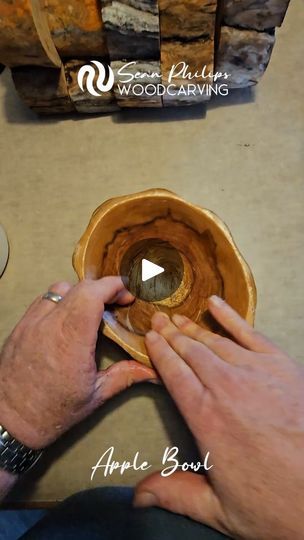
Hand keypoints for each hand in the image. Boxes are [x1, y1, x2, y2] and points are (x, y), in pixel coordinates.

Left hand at [0, 277, 155, 449]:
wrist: (9, 420)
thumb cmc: (52, 411)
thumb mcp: (95, 396)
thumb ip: (126, 376)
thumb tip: (154, 371)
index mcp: (72, 340)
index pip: (92, 293)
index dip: (113, 286)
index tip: (127, 295)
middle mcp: (50, 325)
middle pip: (80, 287)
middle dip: (103, 288)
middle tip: (116, 302)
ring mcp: (32, 323)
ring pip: (60, 288)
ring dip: (80, 293)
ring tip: (91, 310)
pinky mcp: (21, 325)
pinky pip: (43, 299)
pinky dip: (61, 300)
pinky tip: (69, 319)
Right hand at [134, 296, 303, 539]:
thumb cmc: (274, 503)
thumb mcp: (219, 510)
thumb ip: (176, 494)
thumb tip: (136, 496)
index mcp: (205, 417)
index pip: (173, 373)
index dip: (159, 352)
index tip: (149, 337)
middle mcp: (225, 387)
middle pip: (190, 352)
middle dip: (171, 333)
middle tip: (158, 318)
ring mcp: (255, 372)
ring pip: (215, 341)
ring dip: (194, 328)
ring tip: (179, 317)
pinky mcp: (281, 366)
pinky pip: (250, 333)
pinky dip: (231, 317)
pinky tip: (216, 304)